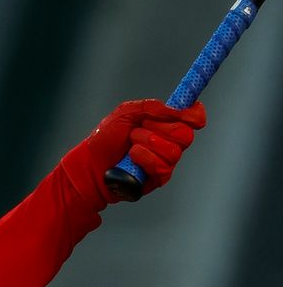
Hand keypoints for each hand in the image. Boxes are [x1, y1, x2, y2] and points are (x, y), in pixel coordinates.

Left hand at [61, 99, 205, 207]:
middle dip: (163, 129)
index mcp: (164, 123)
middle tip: (140, 128)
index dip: (195, 115)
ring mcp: (163, 161)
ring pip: (174, 152)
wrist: (90, 165)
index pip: (192, 118)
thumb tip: (176, 108)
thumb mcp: (126, 113)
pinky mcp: (156, 179)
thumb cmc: (105, 139)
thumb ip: (152, 107)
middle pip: (186, 135)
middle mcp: (168, 142)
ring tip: (131, 144)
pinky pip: (164, 169)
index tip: (191, 114)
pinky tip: (133, 156)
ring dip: (150, 143)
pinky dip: (147, 159)